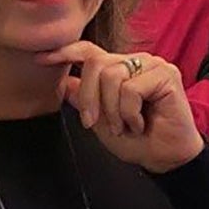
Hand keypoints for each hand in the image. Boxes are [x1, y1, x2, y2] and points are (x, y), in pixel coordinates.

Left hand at [38, 41, 202, 173]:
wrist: (165, 157)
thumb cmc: (138, 140)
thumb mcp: (101, 121)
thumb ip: (85, 100)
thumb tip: (64, 83)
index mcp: (121, 69)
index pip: (90, 51)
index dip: (65, 52)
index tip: (41, 58)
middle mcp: (137, 61)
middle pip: (96, 64)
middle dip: (90, 98)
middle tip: (95, 123)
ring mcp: (153, 65)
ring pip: (112, 76)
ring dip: (112, 110)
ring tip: (125, 126)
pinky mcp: (167, 74)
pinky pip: (131, 89)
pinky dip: (129, 112)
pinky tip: (140, 122)